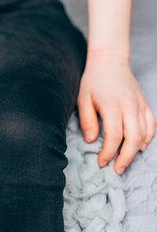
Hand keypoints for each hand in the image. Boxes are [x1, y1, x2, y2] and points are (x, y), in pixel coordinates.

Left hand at [78, 50, 155, 174]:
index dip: (108, 152)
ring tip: (125, 161)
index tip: (101, 162)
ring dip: (136, 150)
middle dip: (126, 158)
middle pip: (133, 138)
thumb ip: (87, 120)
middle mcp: (129, 106)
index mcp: (112, 105)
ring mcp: (140, 105)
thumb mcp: (83, 98)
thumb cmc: (93, 81)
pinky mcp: (145, 103)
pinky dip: (148, 137)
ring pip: (145, 133)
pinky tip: (140, 146)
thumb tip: (91, 140)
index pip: (114, 136)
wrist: (110, 61)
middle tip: (117, 170)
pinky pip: (152, 124)